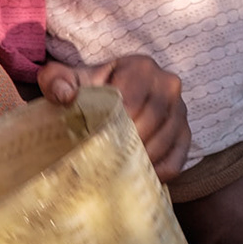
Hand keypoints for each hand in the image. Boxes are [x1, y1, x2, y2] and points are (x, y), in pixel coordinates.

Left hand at [38, 55, 190, 181]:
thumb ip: (56, 82)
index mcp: (140, 68)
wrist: (106, 97)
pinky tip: (135, 176)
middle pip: (151, 122)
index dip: (113, 126)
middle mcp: (167, 84)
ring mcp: (180, 110)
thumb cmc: (85, 91)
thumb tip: (66, 96)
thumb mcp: (64, 81)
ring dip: (141, 160)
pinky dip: (158, 173)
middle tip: (103, 163)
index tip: (93, 142)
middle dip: (125, 145)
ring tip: (116, 171)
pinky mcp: (185, 134)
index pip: (132, 102)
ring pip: (165, 142)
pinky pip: (177, 160)